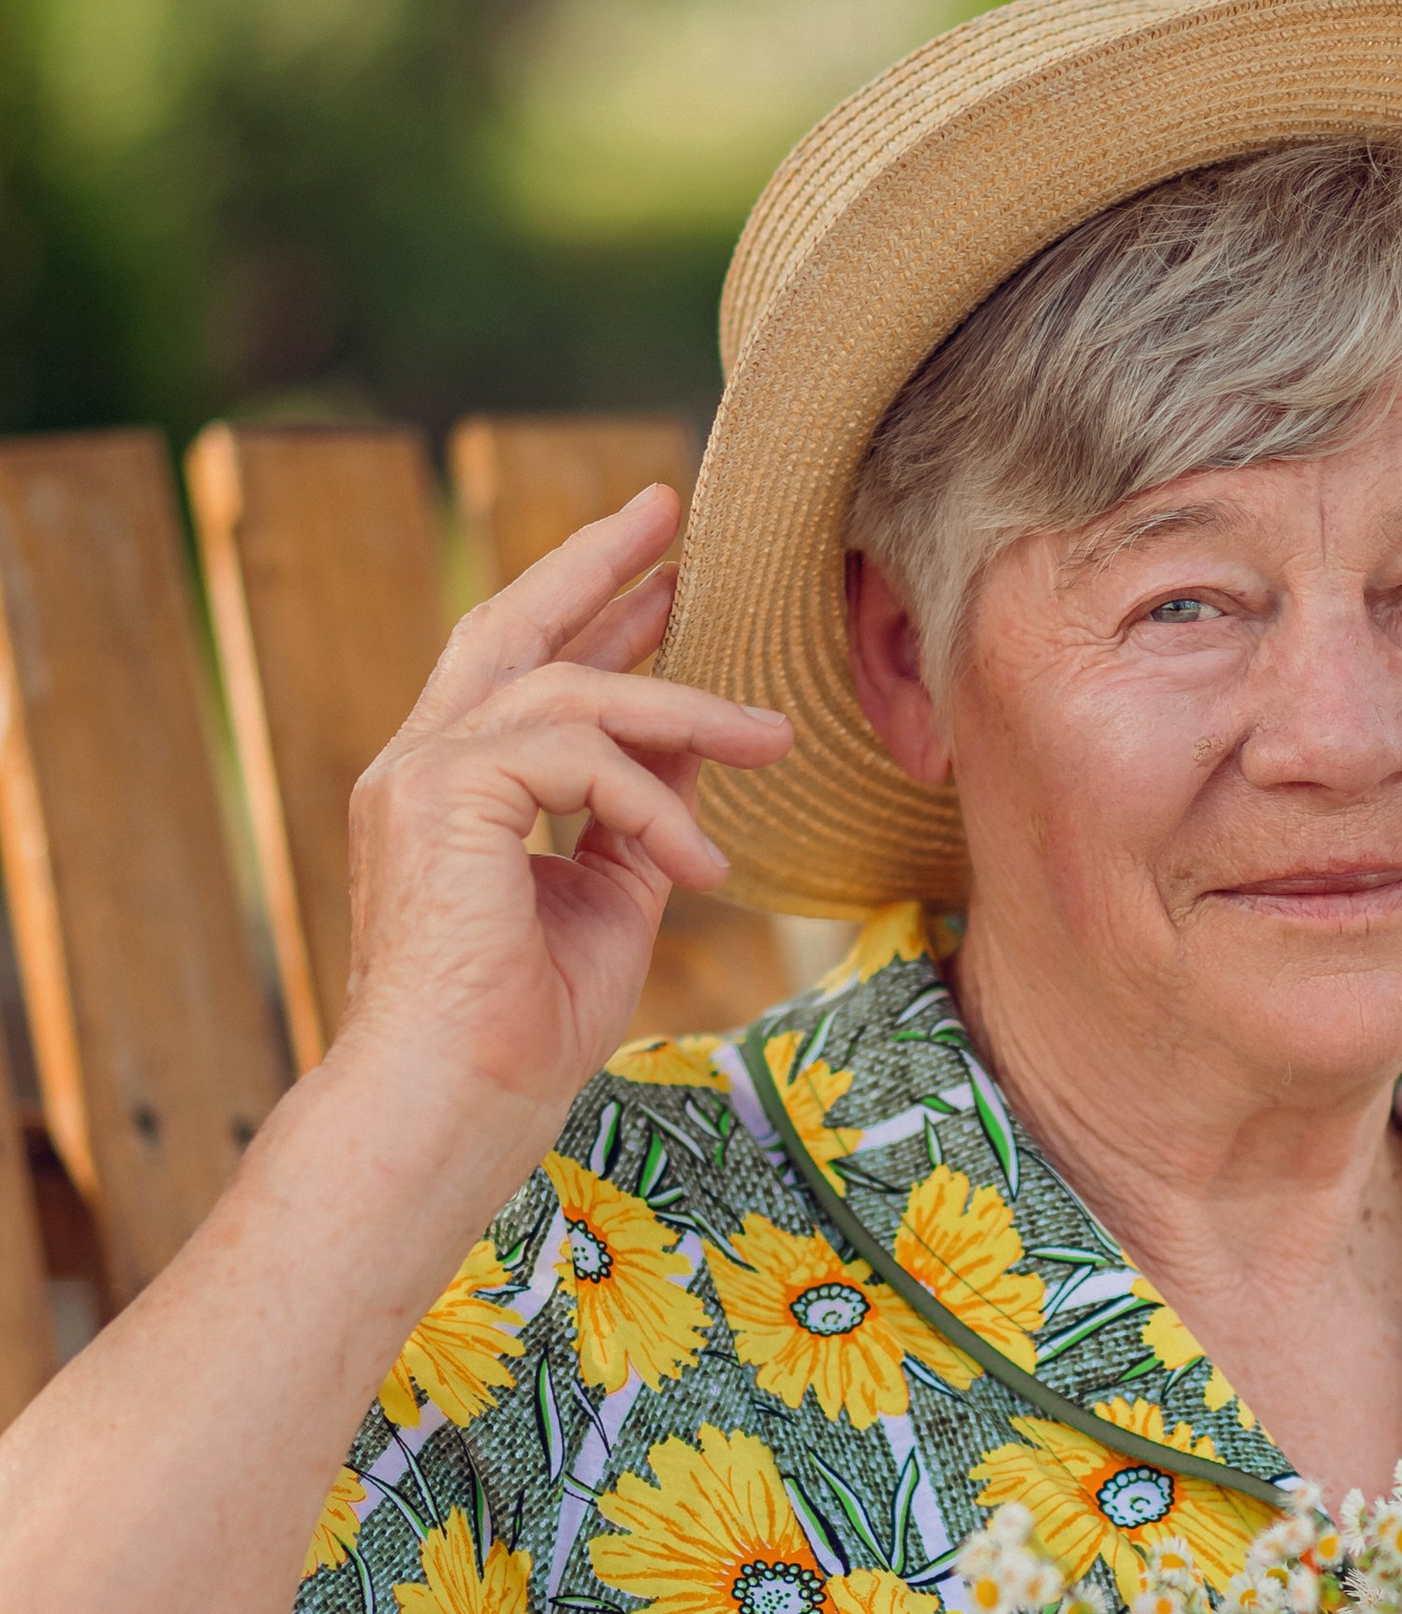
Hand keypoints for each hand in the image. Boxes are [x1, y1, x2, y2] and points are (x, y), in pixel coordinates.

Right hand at [337, 487, 791, 1145]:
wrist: (454, 1102)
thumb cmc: (524, 1030)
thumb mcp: (615, 896)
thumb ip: (645, 813)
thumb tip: (701, 744)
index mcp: (451, 790)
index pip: (521, 671)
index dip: (591, 613)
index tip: (660, 577)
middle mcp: (419, 766)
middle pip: (511, 627)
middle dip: (594, 564)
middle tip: (668, 511)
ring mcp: (417, 775)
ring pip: (570, 692)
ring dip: (685, 710)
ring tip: (773, 737)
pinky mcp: (438, 796)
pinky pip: (574, 756)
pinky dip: (650, 798)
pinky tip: (700, 861)